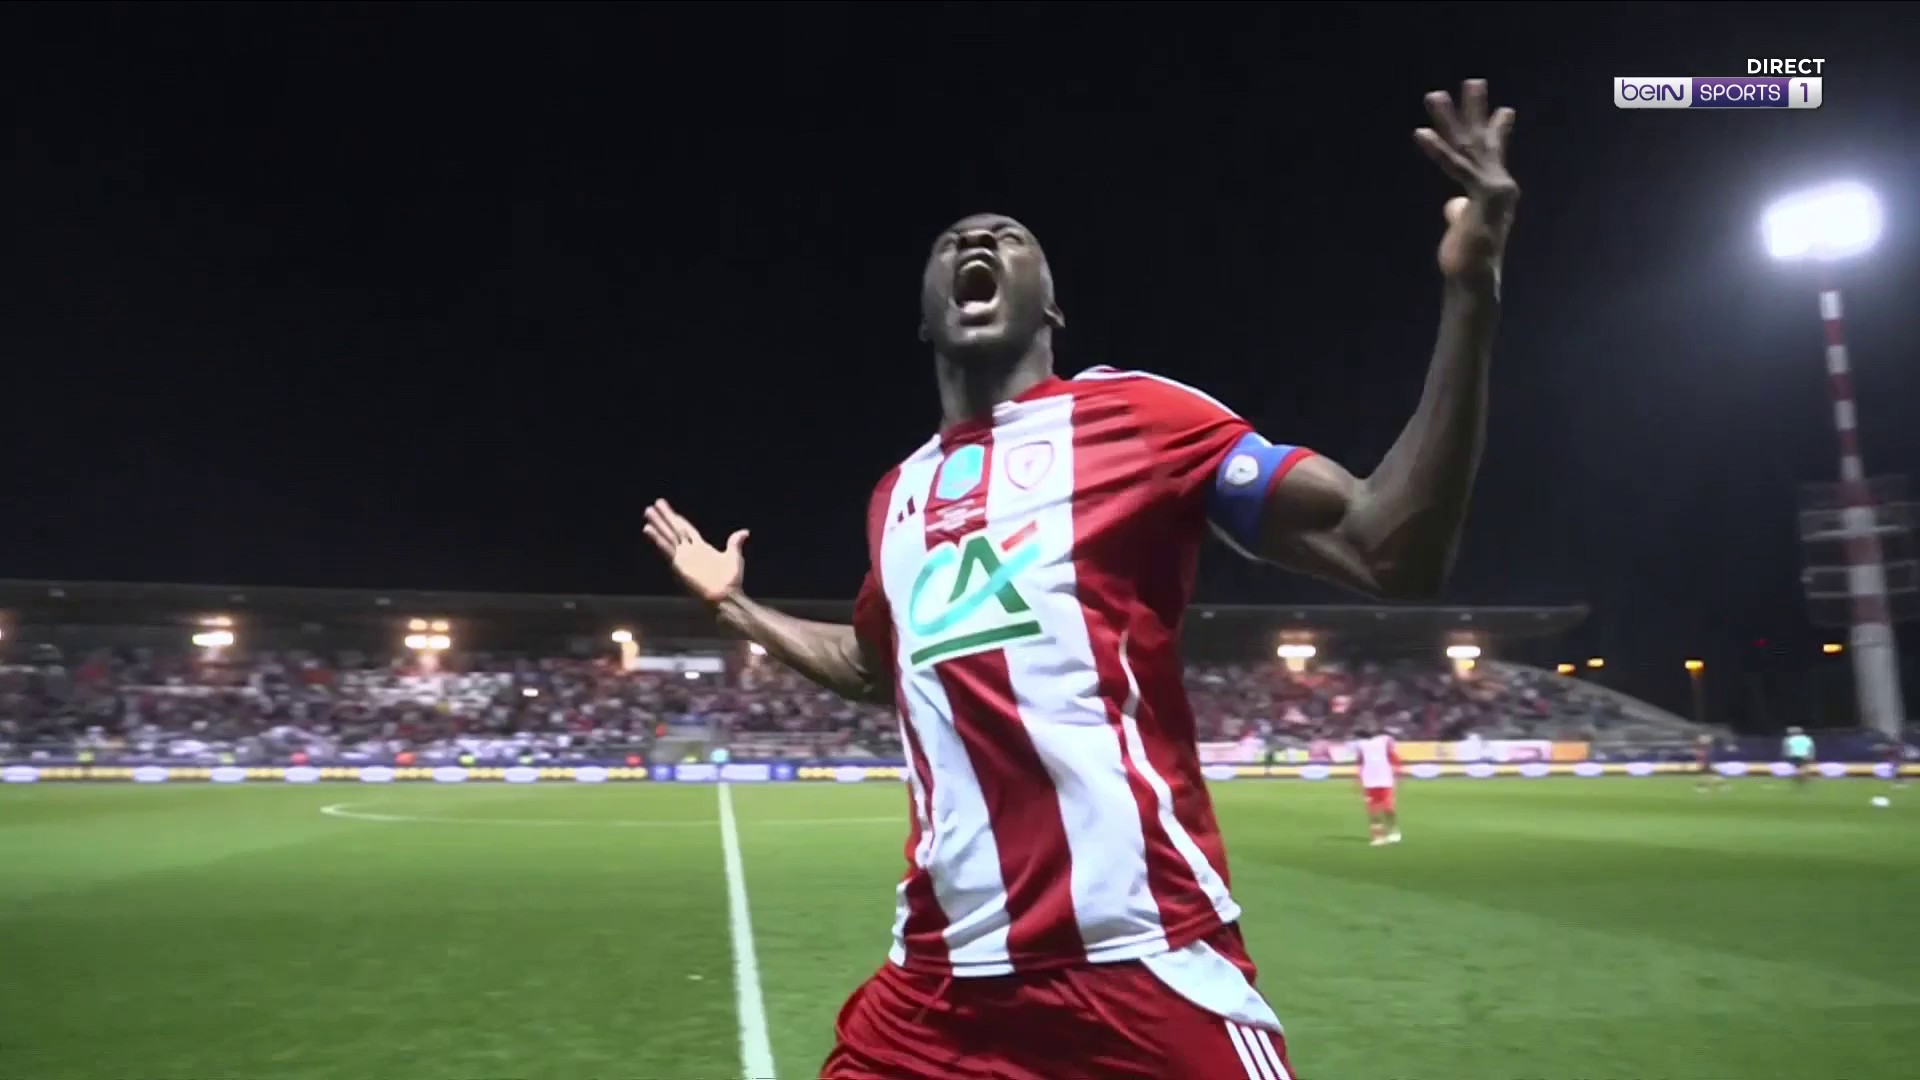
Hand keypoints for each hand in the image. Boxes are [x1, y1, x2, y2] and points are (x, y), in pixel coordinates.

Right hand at [643, 499, 747, 604]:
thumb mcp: (734, 557)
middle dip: (664, 517)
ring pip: (667, 535)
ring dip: (657, 523)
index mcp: (702, 548)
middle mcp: (690, 551)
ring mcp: (683, 557)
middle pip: (674, 529)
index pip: (687, 530)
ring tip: (647, 511)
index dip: (679, 520)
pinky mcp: (678, 564)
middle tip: (653, 505)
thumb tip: (744, 532)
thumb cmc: (731, 579)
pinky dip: (656, 538)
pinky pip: (665, 548)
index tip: (672, 511)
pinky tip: (647, 529)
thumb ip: (734, 542)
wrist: (725, 596)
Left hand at [1414, 79, 1518, 283]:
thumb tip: (1453, 202)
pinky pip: (1455, 166)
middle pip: (1483, 139)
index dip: (1497, 129)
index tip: (1504, 110)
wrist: (1474, 279)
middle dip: (1475, 109)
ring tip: (1434, 95)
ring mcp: (1494, 187)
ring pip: (1467, 145)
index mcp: (1496, 189)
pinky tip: (1421, 133)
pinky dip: (1438, 150)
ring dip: (1448, 118)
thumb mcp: (1462, 225)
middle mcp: (1500, 183)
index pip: (1494, 153)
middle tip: (1473, 80)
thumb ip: (1459, 208)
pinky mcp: (1480, 196)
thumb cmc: (1466, 257)